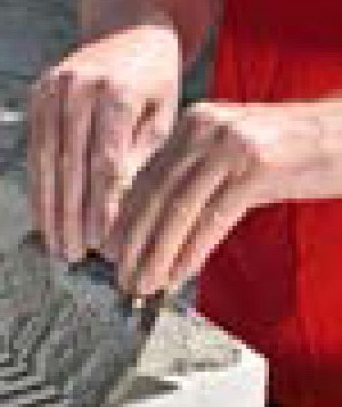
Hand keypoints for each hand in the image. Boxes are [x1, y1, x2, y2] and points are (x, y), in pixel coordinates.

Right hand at [27, 20, 180, 260]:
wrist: (128, 26)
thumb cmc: (155, 82)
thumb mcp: (163, 117)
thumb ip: (141, 161)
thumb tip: (121, 220)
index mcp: (118, 91)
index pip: (106, 162)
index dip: (102, 206)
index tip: (102, 243)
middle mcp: (79, 87)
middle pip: (71, 166)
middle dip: (71, 216)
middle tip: (74, 255)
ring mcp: (52, 89)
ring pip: (47, 161)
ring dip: (49, 209)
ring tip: (56, 245)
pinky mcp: (37, 94)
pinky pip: (35, 149)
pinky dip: (38, 187)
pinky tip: (43, 217)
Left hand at [105, 99, 339, 295]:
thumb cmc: (294, 155)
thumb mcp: (234, 158)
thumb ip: (197, 180)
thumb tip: (156, 227)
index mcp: (194, 122)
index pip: (147, 177)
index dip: (125, 219)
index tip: (111, 252)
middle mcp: (206, 127)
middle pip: (155, 193)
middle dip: (133, 242)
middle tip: (120, 277)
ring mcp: (232, 144)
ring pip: (178, 209)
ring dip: (156, 254)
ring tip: (143, 284)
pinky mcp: (258, 166)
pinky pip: (213, 218)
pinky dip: (191, 251)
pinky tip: (177, 275)